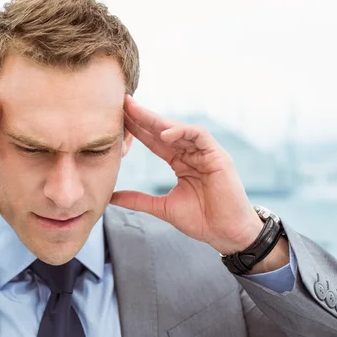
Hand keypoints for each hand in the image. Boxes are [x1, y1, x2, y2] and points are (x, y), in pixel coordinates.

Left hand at [110, 95, 262, 255]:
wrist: (226, 234)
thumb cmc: (201, 220)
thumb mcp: (162, 208)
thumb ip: (138, 200)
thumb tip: (111, 197)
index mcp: (180, 162)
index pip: (154, 141)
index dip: (137, 129)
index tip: (117, 118)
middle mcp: (192, 153)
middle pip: (163, 130)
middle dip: (143, 116)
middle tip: (122, 103)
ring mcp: (205, 152)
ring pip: (179, 129)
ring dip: (157, 120)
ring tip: (135, 113)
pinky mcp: (218, 155)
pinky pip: (199, 135)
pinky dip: (182, 132)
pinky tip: (163, 134)